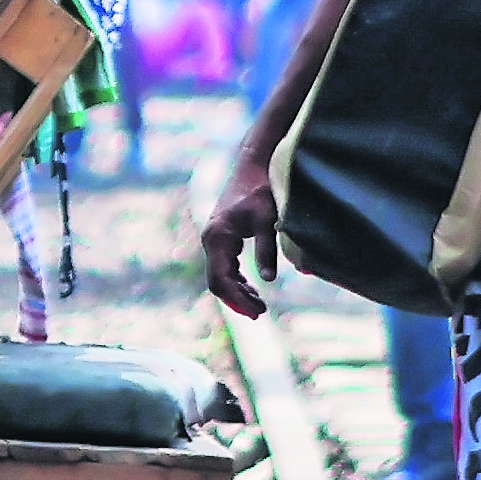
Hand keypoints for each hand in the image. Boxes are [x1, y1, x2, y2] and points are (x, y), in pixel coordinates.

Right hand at [200, 170, 279, 319]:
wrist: (253, 166)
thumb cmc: (261, 190)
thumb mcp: (267, 221)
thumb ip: (266, 250)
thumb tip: (268, 281)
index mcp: (218, 238)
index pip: (221, 279)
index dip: (238, 298)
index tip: (257, 311)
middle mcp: (211, 240)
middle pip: (217, 282)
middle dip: (237, 299)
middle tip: (260, 313)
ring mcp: (215, 239)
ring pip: (220, 276)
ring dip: (237, 291)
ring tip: (260, 304)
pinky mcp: (222, 238)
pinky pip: (225, 266)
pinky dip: (237, 280)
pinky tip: (253, 288)